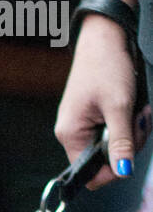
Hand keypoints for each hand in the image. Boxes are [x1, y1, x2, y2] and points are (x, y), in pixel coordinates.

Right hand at [55, 15, 146, 188]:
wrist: (104, 36)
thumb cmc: (107, 66)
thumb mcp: (119, 106)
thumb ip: (121, 142)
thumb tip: (124, 172)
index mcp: (71, 135)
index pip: (89, 175)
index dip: (113, 170)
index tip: (130, 151)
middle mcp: (73, 134)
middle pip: (104, 162)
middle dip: (128, 145)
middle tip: (141, 120)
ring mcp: (83, 126)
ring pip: (112, 147)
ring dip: (132, 133)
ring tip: (140, 111)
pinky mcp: (93, 118)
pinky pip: (112, 133)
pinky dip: (128, 125)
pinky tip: (133, 109)